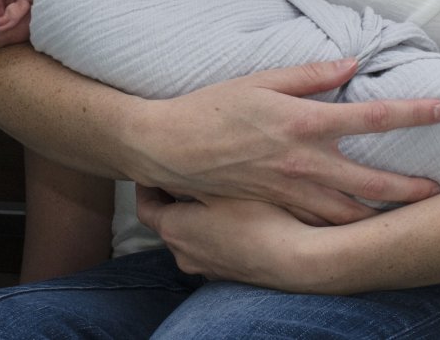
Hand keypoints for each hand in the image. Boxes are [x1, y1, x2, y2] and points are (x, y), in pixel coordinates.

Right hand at [123, 60, 439, 224]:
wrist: (170, 147)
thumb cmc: (211, 107)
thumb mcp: (259, 80)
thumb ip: (309, 74)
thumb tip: (352, 65)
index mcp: (303, 122)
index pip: (370, 117)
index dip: (411, 113)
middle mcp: (304, 161)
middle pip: (372, 183)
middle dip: (411, 188)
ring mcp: (292, 191)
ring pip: (351, 214)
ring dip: (384, 216)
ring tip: (411, 215)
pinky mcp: (278, 207)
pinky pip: (321, 223)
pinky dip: (347, 226)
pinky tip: (361, 225)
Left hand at [137, 187, 332, 291]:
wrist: (296, 260)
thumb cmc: (256, 218)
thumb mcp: (218, 186)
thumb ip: (186, 175)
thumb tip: (166, 165)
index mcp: (173, 230)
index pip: (144, 207)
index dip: (145, 185)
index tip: (151, 168)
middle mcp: (183, 254)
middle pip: (166, 221)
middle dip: (170, 198)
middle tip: (181, 173)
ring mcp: (205, 268)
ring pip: (189, 236)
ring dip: (193, 215)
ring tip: (210, 191)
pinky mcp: (227, 274)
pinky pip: (210, 247)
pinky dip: (212, 231)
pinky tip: (234, 217)